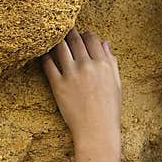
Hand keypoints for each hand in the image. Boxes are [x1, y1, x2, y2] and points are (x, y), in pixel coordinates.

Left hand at [41, 28, 121, 146]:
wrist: (97, 131)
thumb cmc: (109, 109)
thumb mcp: (116, 83)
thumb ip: (111, 61)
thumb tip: (104, 42)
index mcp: (103, 64)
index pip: (91, 38)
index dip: (85, 34)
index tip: (81, 36)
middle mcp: (87, 65)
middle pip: (74, 39)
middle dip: (68, 32)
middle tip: (62, 30)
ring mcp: (71, 74)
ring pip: (60, 47)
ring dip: (56, 41)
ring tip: (52, 40)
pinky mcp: (58, 85)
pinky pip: (48, 63)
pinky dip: (45, 56)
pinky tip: (45, 55)